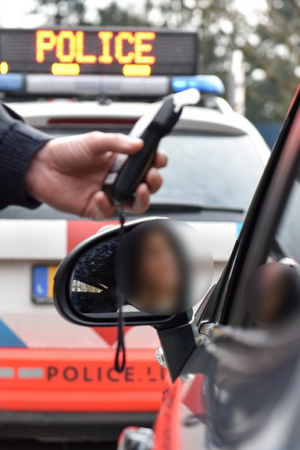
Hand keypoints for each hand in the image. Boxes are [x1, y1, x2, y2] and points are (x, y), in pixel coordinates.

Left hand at [25, 132, 167, 218]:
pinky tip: (98, 195)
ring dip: (142, 198)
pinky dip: (106, 205)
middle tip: (150, 176)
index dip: (156, 162)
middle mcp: (118, 179)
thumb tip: (139, 145)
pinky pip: (109, 212)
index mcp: (120, 161)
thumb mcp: (93, 141)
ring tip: (139, 189)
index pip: (146, 163)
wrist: (40, 167)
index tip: (158, 159)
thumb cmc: (66, 151)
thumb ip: (117, 143)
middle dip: (154, 182)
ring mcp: (109, 194)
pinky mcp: (96, 208)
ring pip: (136, 203)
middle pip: (147, 186)